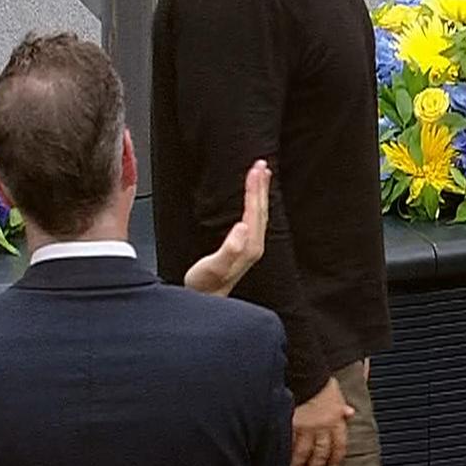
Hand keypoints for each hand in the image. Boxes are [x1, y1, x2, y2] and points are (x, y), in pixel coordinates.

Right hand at [184, 160, 269, 296]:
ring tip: (261, 174)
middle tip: (261, 163)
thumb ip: (229, 250)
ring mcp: (250, 247)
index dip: (254, 189)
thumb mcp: (213, 269)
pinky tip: (252, 199)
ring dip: (260, 192)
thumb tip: (242, 228)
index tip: (254, 169)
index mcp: (249, 246)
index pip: (254, 211)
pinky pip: (254, 218)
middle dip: (261, 185)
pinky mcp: (243, 248)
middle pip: (261, 209)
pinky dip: (254, 203)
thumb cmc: (205, 287)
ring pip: (259, 213)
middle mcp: (253, 245)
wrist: (203, 302)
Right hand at [291, 377, 355, 465]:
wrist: (306, 374)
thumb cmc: (321, 381)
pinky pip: (289, 442)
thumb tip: (350, 413)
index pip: (339, 443)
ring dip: (300, 464)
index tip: (333, 465)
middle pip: (321, 452)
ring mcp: (306, 427)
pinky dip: (286, 452)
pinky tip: (283, 459)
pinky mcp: (291, 425)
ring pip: (304, 451)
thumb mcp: (337, 392)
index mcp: (335, 419)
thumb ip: (342, 406)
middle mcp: (322, 427)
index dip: (336, 456)